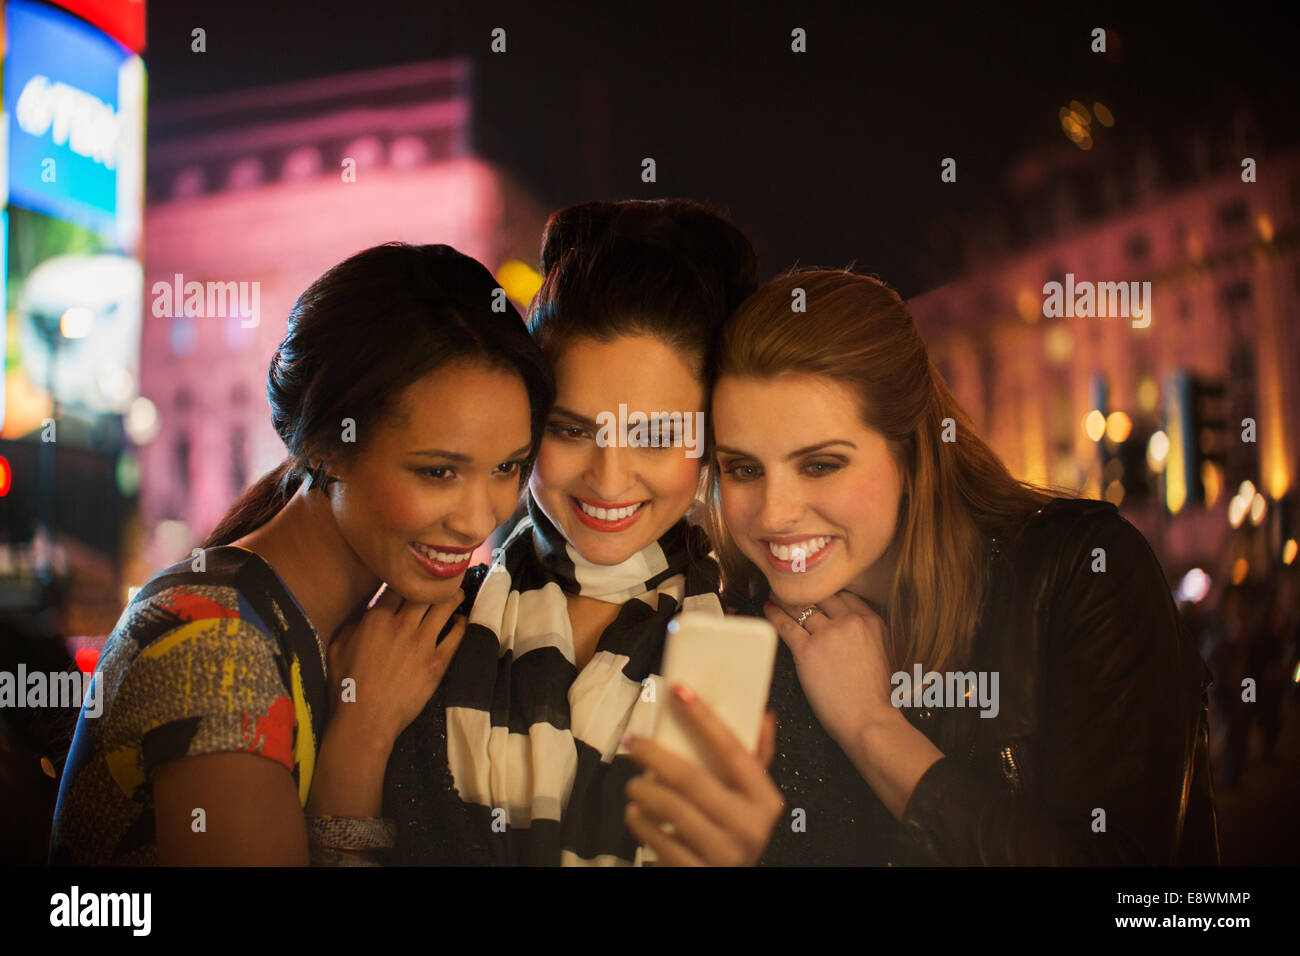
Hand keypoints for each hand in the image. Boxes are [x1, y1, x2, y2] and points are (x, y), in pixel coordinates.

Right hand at [325, 584, 467, 746]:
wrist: (366, 720)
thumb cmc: (346, 687)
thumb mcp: (338, 649)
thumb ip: (351, 624)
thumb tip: (363, 611)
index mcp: (376, 619)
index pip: (397, 587)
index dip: (407, 580)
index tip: (413, 578)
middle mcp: (402, 626)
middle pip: (425, 593)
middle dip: (435, 584)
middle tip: (442, 581)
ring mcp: (422, 643)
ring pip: (444, 608)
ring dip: (453, 598)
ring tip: (458, 594)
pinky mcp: (437, 663)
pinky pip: (456, 636)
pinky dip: (461, 625)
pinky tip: (461, 620)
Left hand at [623, 683, 782, 865]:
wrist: (727, 883)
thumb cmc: (735, 830)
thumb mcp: (752, 796)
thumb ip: (756, 757)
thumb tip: (764, 714)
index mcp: (765, 800)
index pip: (733, 749)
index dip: (704, 717)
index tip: (678, 690)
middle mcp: (749, 828)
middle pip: (692, 779)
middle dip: (654, 755)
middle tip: (632, 742)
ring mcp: (723, 854)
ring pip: (671, 808)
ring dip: (643, 789)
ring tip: (633, 783)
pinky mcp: (697, 873)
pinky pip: (658, 841)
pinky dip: (640, 822)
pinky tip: (635, 812)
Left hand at [765, 591, 896, 746]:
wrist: (869, 719)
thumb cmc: (877, 695)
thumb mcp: (885, 654)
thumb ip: (869, 634)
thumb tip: (853, 627)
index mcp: (872, 622)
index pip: (844, 596)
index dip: (826, 591)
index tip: (815, 590)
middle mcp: (850, 622)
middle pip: (821, 595)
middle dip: (805, 590)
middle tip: (791, 588)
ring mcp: (828, 634)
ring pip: (801, 607)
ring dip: (785, 599)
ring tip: (776, 594)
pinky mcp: (807, 651)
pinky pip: (786, 626)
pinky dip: (774, 614)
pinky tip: (768, 608)